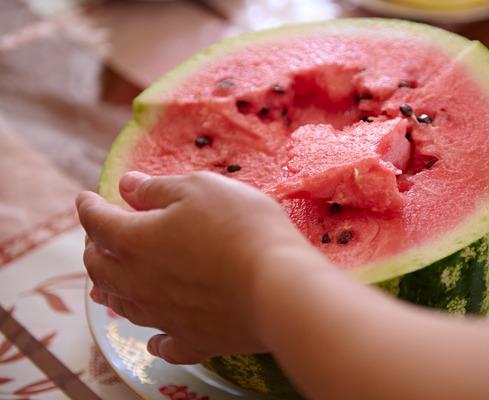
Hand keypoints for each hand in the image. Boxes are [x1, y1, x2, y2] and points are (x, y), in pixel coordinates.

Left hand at [77, 171, 314, 363]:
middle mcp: (139, 282)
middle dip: (93, 250)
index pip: (97, 222)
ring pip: (124, 306)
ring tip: (104, 287)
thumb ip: (158, 188)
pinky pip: (166, 345)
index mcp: (135, 241)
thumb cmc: (241, 226)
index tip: (86, 198)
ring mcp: (165, 316)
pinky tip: (155, 340)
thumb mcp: (201, 188)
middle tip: (96, 240)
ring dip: (111, 291)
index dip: (89, 206)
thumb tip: (127, 187)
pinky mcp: (194, 340)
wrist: (279, 286)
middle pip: (100, 269)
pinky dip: (156, 340)